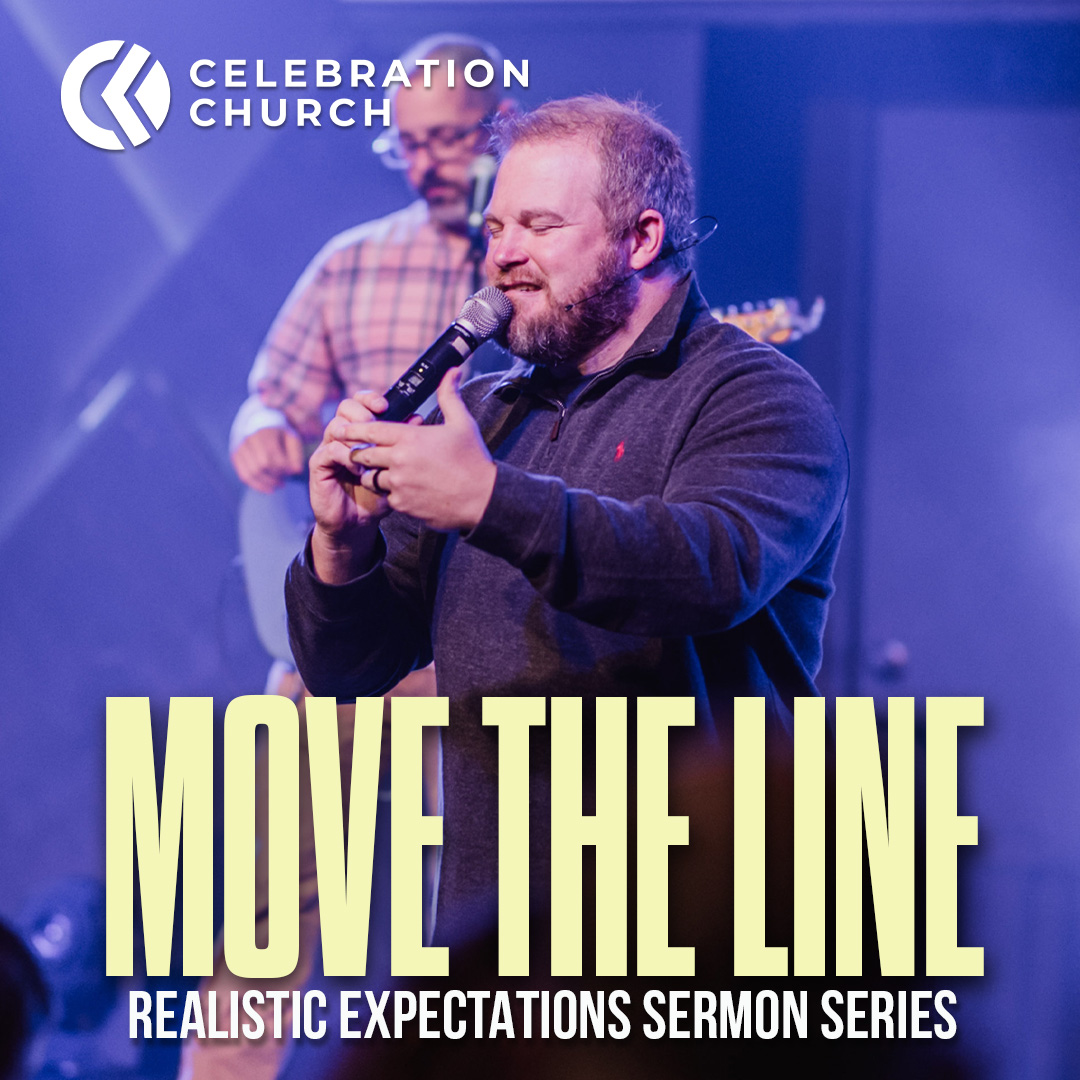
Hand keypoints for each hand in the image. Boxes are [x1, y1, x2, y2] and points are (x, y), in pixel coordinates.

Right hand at [231, 427, 304, 492]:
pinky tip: (268, 488)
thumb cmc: (280, 432)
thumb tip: (296, 471)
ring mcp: (239, 447)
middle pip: (260, 466)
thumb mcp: (292, 438)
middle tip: (284, 481)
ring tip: (278, 485)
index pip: (271, 457)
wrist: (260, 419)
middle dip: (274, 477)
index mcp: (264, 432)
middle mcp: (248, 439)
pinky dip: (256, 485)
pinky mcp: (235, 455)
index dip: (283, 469)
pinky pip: (243, 475)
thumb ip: (296, 454)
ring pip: (250, 473)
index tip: (291, 471)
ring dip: (266, 483)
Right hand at [307, 392, 393, 582]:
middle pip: (345, 406)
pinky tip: (359, 470)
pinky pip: (330, 450)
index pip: (361, 402)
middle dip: (362, 412)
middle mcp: (343, 435)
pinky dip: (346, 457)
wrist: (356, 523)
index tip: (385, 406)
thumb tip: (418, 419)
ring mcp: (329, 448)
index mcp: (360, 431)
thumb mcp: (394, 469)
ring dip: (355, 436)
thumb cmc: (376, 494)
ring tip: (370, 450)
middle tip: (375, 425)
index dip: (370, 398)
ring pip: (336, 426)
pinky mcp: (319, 465)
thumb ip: (403, 444)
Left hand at [346, 369, 496, 532]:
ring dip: (373, 474)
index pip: (369, 430)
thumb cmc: (473, 459)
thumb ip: (449, 395)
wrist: (482, 499)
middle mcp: (399, 461)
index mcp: (409, 438)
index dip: (353, 429)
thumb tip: (452, 371)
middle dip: (359, 453)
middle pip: (362, 455)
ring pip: (370, 478)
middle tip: (358, 452)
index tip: (341, 428)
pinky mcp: (402, 505)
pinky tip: (403, 490)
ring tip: (384, 472)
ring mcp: (398, 485)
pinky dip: (390, 494)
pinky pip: (386, 498)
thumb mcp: (462, 423)